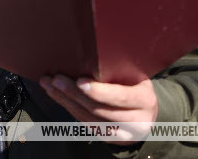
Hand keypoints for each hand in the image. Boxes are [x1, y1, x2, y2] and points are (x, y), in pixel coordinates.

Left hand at [39, 75, 156, 143]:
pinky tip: (60, 98)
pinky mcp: (111, 140)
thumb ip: (120, 72)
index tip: (79, 81)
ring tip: (50, 86)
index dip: (99, 91)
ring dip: (66, 102)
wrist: (147, 113)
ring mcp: (124, 134)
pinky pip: (87, 125)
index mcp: (145, 100)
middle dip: (74, 94)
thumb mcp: (137, 77)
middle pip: (99, 110)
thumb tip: (89, 57)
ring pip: (90, 119)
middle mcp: (138, 121)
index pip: (120, 97)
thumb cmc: (138, 86)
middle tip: (55, 80)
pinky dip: (71, 110)